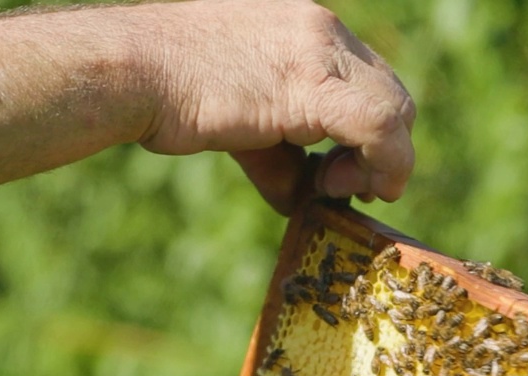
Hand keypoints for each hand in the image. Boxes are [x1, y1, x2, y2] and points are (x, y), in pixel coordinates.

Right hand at [136, 0, 415, 213]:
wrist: (132, 71)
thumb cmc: (167, 93)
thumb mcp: (239, 121)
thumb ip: (279, 155)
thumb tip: (301, 198)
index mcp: (303, 25)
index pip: (367, 77)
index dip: (367, 131)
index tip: (338, 167)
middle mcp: (321, 27)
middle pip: (391, 92)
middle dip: (381, 148)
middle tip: (342, 183)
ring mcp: (321, 50)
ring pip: (395, 109)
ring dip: (382, 162)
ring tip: (336, 186)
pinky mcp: (316, 85)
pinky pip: (380, 128)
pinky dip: (380, 166)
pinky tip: (342, 187)